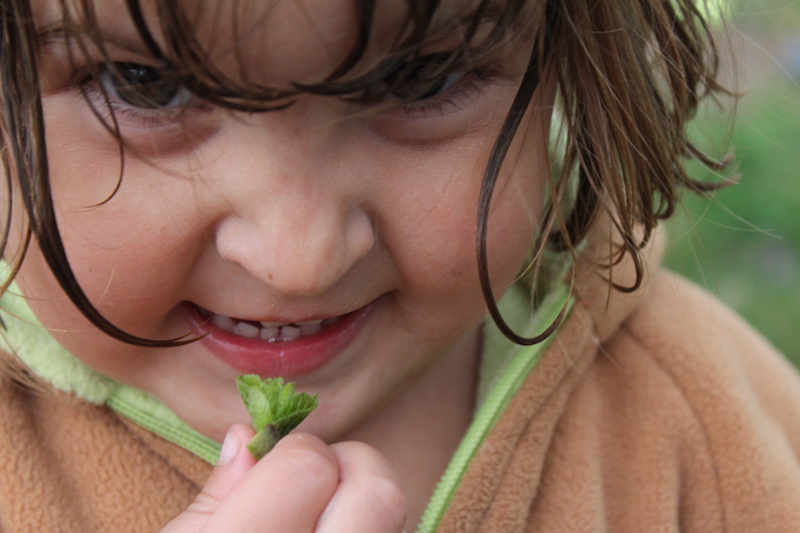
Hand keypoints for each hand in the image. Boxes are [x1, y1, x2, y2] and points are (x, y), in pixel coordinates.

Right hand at [161, 424, 406, 531]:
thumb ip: (215, 496)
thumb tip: (246, 434)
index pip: (309, 467)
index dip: (291, 454)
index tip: (272, 467)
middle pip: (380, 494)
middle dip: (349, 468)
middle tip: (312, 480)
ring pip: (398, 516)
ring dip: (362, 498)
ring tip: (319, 512)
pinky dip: (367, 524)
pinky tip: (330, 530)